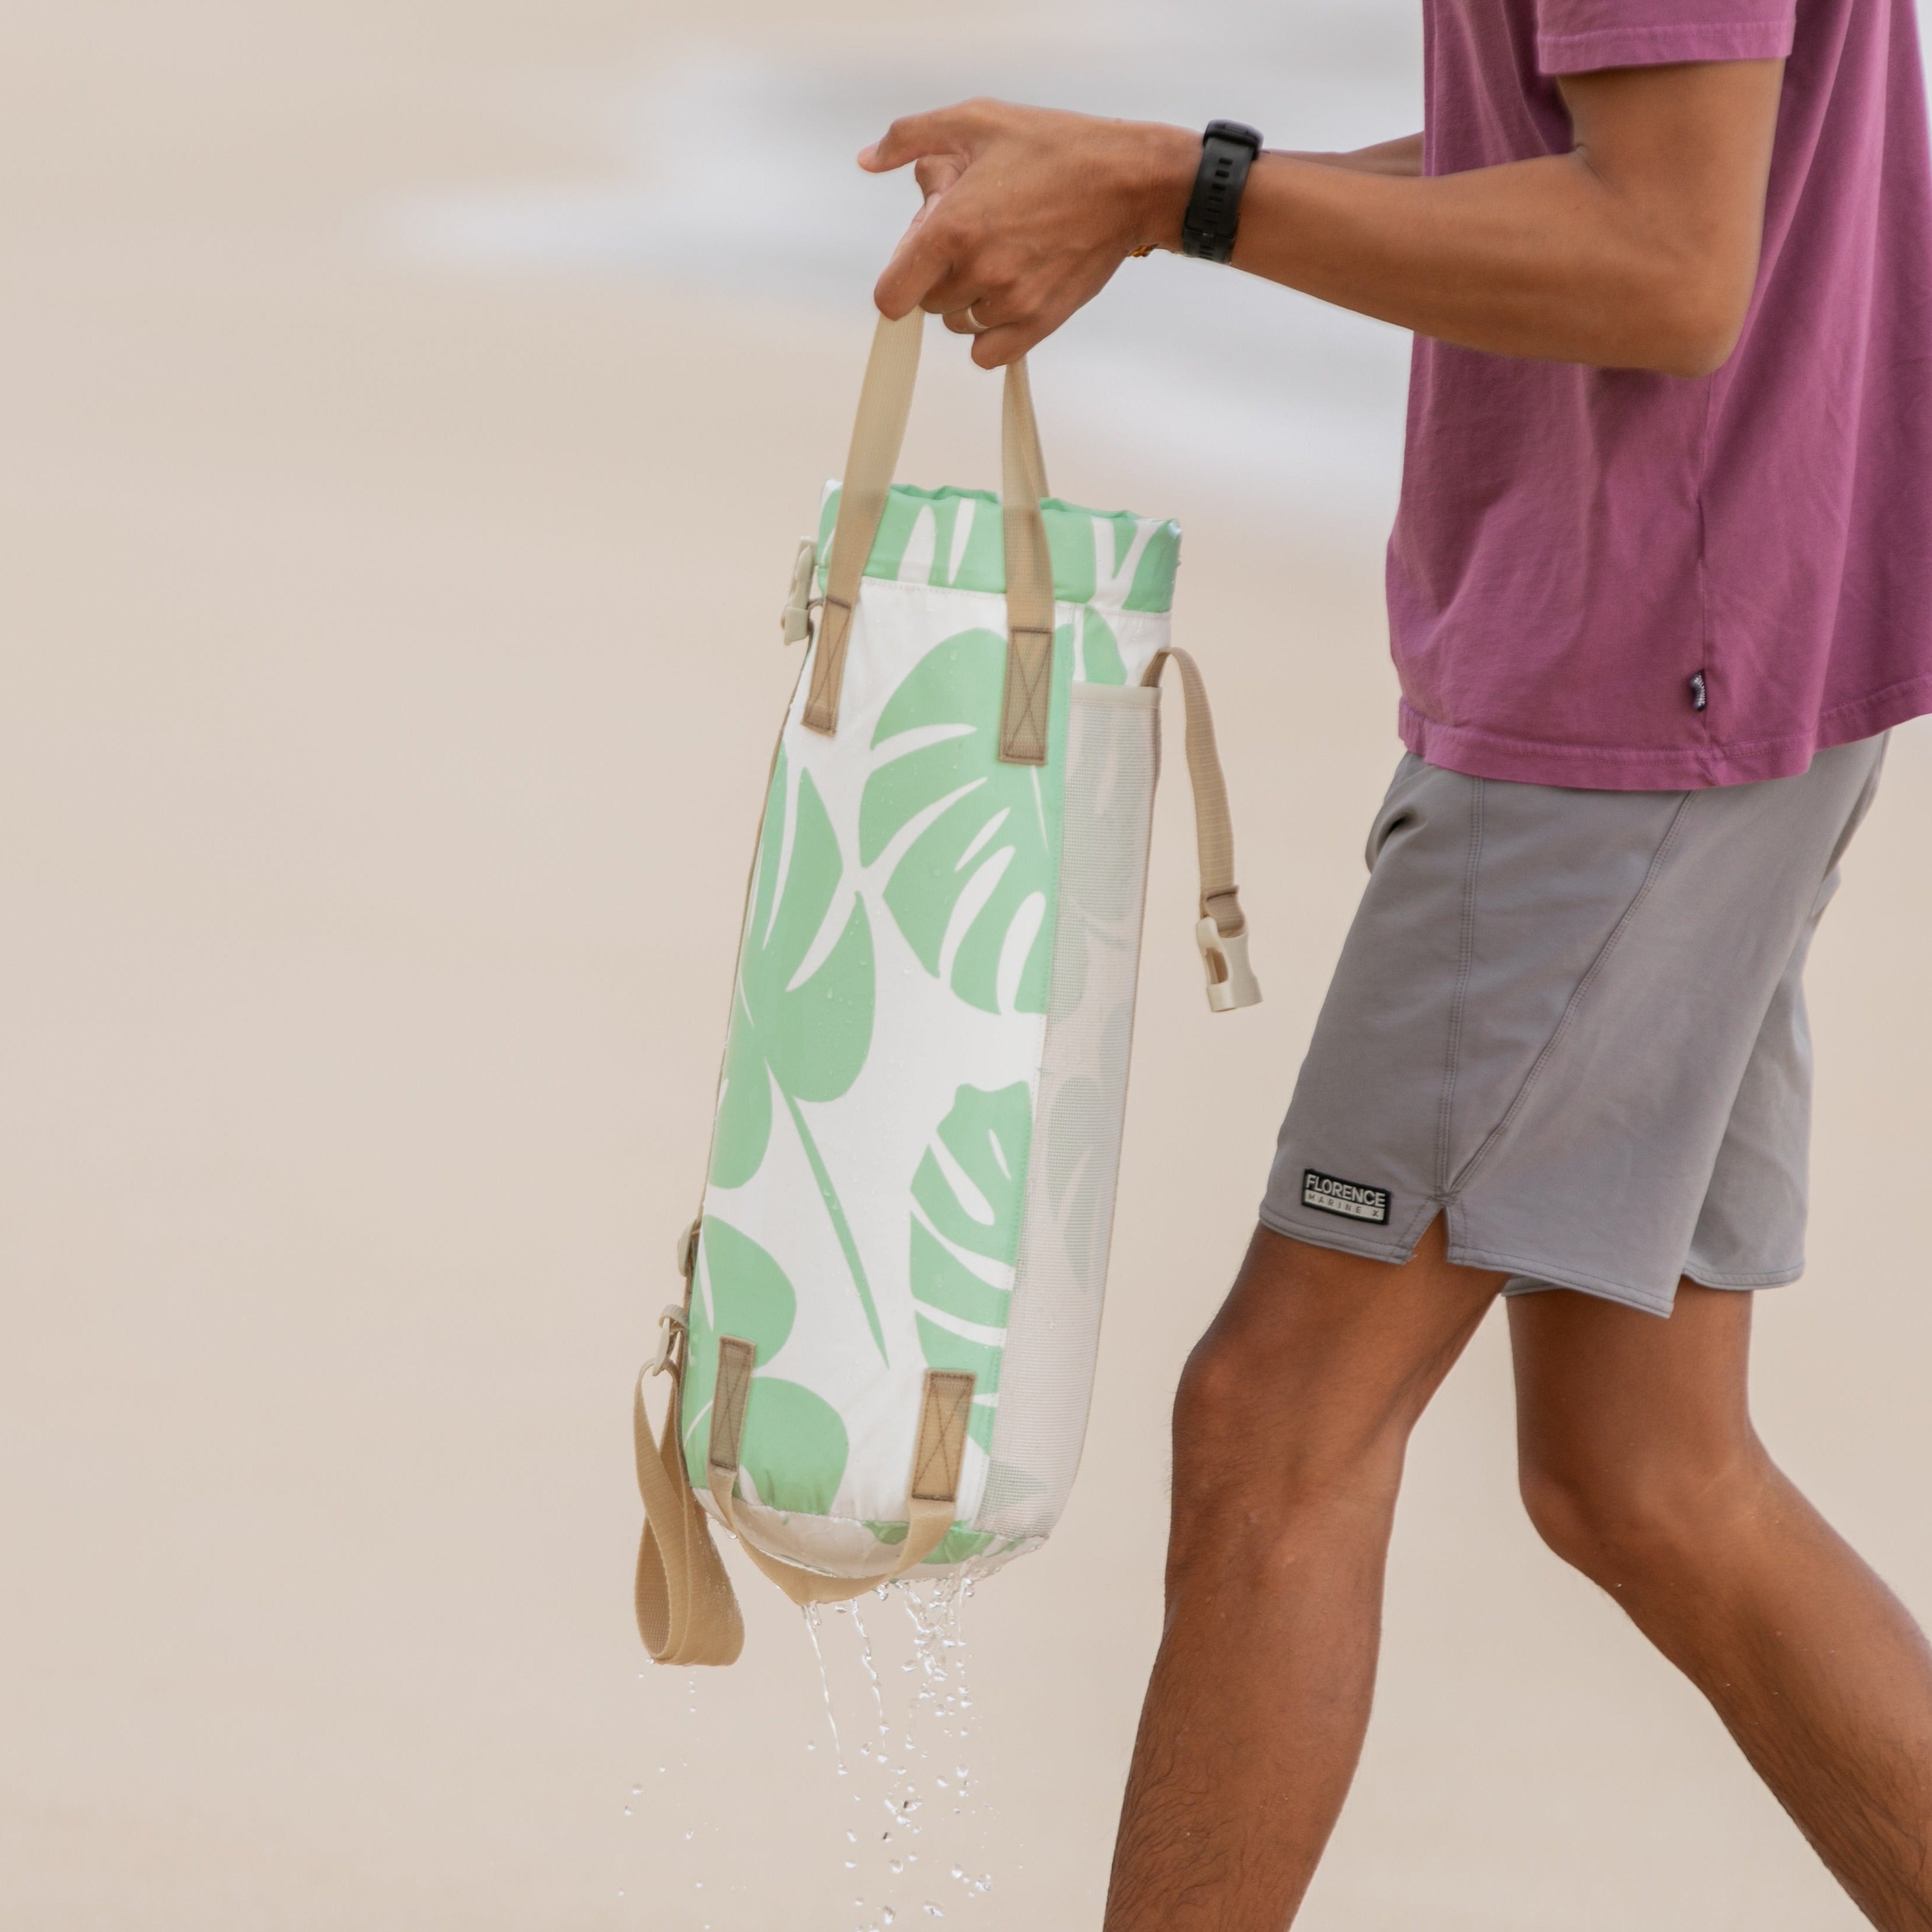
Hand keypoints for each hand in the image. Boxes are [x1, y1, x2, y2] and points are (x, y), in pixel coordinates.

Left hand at [859, 99, 1196, 366]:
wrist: (1128, 181)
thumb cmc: (1053, 147)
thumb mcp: (976, 121)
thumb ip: (911, 138)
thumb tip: (868, 161)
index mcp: (952, 229)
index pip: (890, 297)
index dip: (898, 279)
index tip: (916, 260)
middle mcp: (977, 272)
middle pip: (928, 305)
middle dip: (939, 275)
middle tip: (974, 237)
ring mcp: (1010, 303)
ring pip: (960, 325)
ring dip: (968, 301)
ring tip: (1000, 257)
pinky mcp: (1040, 322)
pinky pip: (990, 354)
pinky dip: (991, 333)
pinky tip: (1008, 295)